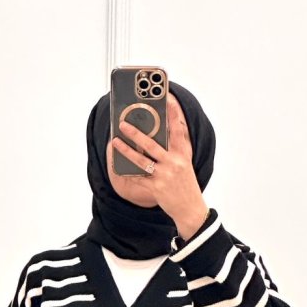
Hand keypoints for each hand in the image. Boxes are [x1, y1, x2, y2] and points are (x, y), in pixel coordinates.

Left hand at [110, 98, 208, 240]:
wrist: (191, 209)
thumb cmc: (186, 185)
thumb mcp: (186, 163)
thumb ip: (178, 147)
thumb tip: (169, 129)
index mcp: (183, 154)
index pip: (179, 129)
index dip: (173, 112)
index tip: (167, 97)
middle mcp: (174, 163)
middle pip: (152, 144)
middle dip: (135, 133)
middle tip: (123, 124)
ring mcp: (165, 176)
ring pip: (141, 160)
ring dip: (126, 150)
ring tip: (116, 141)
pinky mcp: (157, 188)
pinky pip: (138, 178)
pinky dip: (127, 172)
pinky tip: (118, 166)